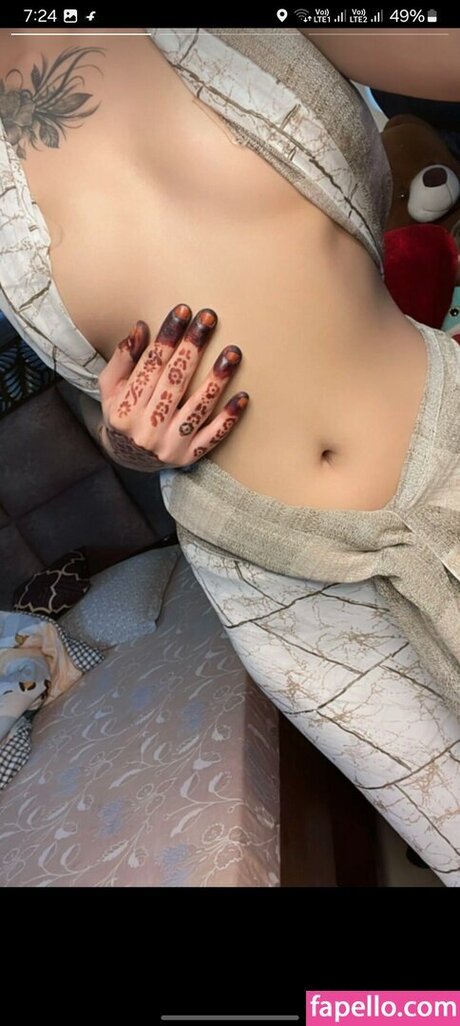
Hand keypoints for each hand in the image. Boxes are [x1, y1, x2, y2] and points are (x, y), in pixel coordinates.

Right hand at [97, 303, 249, 471]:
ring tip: (232, 353)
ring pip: (197, 408)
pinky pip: (213, 437)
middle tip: (209, 319)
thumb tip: (141, 328)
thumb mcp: (111, 387)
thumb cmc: (122, 413)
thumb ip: (123, 358)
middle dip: (192, 347)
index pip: (150, 365)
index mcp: (125, 409)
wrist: (128, 459)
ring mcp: (170, 444)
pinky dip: (228, 418)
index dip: (167, 336)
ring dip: (217, 379)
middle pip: (174, 381)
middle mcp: (147, 428)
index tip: (183, 311)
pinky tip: (243, 397)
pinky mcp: (190, 456)